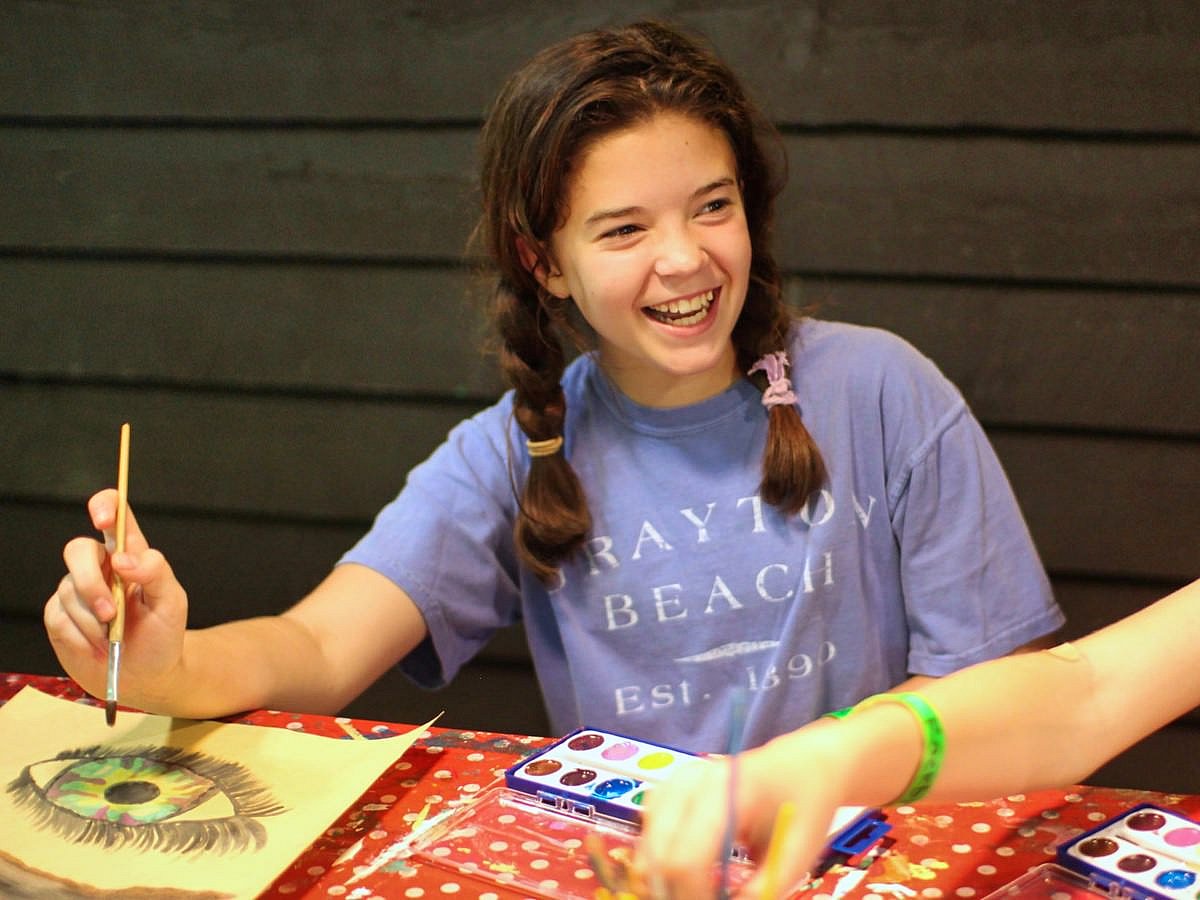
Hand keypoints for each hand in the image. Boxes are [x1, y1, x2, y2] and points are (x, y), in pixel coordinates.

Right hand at [44, 489, 188, 709]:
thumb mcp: (172, 602)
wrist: (145, 676)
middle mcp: (100, 566)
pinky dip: (81, 636)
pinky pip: (59, 617)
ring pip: (69, 589)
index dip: (104, 506)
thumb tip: (123, 560)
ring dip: (93, 619)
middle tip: (112, 612)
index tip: (102, 519)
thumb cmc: (162, 634)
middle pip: (77, 550)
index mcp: (130, 554)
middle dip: (91, 582)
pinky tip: (97, 646)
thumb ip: (155, 572)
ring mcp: (76, 590)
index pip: (114, 514)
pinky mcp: (59, 616)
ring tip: (113, 637)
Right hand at [634, 727, 851, 897]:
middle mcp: (690, 781)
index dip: (693, 897)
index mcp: (724, 792)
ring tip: (697, 891)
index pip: (686, 858)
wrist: (803, 763)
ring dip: (664, 878)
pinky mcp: (669, 788)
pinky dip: (660, 859)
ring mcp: (675, 781)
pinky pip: (649, 832)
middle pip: (658, 854)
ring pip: (647, 845)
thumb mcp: (797, 853)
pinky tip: (685, 870)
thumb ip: (763, 889)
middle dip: (675, 892)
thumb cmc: (805, 804)